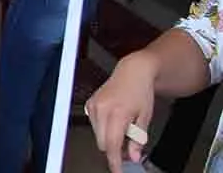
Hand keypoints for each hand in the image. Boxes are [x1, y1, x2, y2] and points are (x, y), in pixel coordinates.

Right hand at [85, 54, 155, 172]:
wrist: (133, 72)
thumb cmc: (140, 92)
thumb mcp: (145, 118)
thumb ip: (137, 139)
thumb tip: (132, 156)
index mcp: (117, 113)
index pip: (112, 144)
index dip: (115, 161)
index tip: (118, 170)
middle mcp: (102, 109)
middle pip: (102, 143)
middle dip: (114, 150)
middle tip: (128, 150)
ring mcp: (93, 106)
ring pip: (97, 135)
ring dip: (109, 139)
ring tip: (124, 131)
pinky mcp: (89, 104)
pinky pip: (93, 125)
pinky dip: (104, 129)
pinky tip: (115, 122)